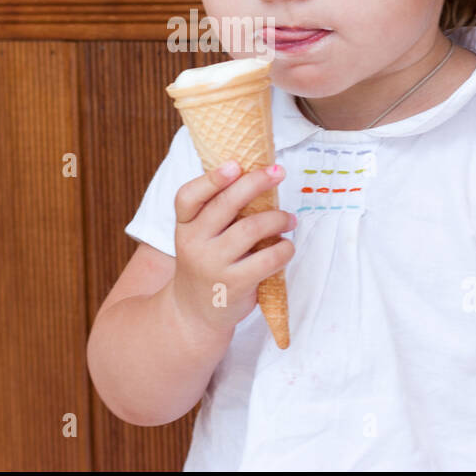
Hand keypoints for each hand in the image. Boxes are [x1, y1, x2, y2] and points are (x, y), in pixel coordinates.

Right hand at [168, 161, 295, 342]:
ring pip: (250, 229)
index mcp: (184, 226)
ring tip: (290, 218)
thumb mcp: (199, 237)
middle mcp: (193, 243)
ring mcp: (213, 265)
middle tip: (278, 172)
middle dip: (255, 183)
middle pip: (225, 205)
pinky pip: (267, 259)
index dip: (211, 178)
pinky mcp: (234, 284)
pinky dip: (284, 249)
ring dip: (277, 218)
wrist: (194, 312)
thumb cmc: (205, 263)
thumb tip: (255, 176)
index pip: (188, 196)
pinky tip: (287, 246)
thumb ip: (216, 212)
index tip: (235, 164)